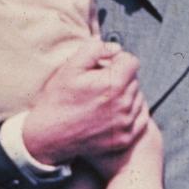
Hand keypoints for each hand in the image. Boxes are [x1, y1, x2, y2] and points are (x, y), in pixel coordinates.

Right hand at [20, 39, 149, 164]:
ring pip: (138, 98)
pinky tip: (113, 113)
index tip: (104, 67)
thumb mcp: (70, 67)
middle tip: (98, 84)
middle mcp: (124, 104)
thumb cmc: (58, 98)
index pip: (131, 62)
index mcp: (113, 84)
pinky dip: (130, 113)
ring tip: (103, 99)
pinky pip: (140, 118)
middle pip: (134, 80)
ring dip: (126, 95)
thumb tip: (117, 48)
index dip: (117, 60)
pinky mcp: (125, 139)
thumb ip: (95, 49)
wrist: (48, 136)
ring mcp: (126, 124)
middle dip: (120, 77)